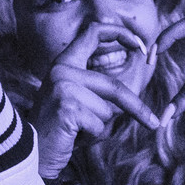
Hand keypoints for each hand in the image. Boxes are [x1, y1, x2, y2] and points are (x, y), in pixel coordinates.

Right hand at [33, 23, 161, 177]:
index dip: (120, 33)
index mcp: (64, 63)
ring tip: (78, 129)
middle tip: (153, 122)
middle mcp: (61, 70)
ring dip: (100, 126)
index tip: (141, 45)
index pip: (93, 32)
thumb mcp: (77, 99)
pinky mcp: (67, 107)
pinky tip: (73, 136)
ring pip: (107, 109)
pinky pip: (99, 124)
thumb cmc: (59, 128)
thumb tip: (136, 84)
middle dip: (136, 107)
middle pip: (113, 86)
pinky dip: (93, 136)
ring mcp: (63, 88)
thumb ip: (98, 87)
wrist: (31, 153)